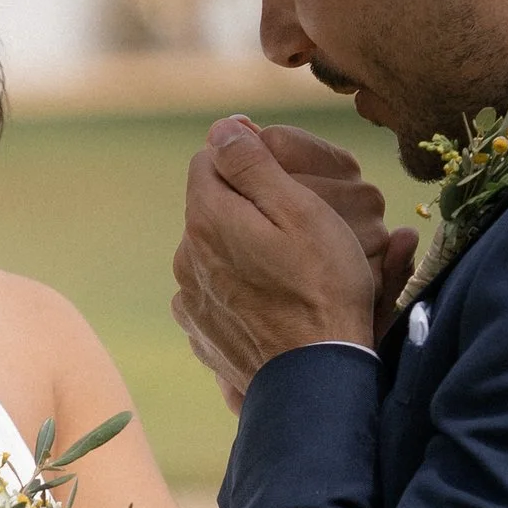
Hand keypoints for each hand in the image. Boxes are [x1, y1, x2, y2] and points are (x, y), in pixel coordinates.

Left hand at [173, 118, 402, 389]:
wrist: (315, 378)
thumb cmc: (321, 290)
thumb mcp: (301, 212)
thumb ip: (254, 164)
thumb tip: (222, 128)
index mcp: (207, 218)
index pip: (210, 158)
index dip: (249, 160)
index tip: (284, 179)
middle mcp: (187, 257)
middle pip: (212, 207)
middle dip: (246, 207)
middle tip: (298, 231)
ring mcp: (191, 299)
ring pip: (213, 252)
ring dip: (242, 251)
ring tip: (289, 273)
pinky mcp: (202, 333)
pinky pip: (216, 294)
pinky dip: (238, 292)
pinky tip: (272, 304)